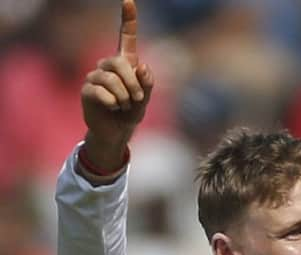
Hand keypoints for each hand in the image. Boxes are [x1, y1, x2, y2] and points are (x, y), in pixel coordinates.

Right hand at [80, 0, 153, 169]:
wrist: (116, 131)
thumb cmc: (132, 112)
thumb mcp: (145, 99)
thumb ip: (147, 84)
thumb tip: (142, 67)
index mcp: (126, 63)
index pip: (126, 37)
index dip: (128, 19)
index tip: (128, 0)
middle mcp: (109, 65)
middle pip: (119, 63)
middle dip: (133, 83)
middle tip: (137, 99)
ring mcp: (96, 75)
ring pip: (111, 79)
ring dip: (124, 96)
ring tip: (125, 106)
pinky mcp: (87, 89)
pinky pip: (101, 92)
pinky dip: (112, 102)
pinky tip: (113, 107)